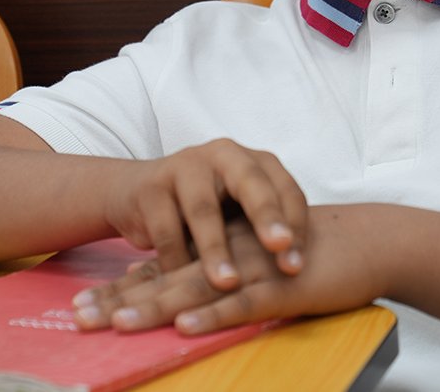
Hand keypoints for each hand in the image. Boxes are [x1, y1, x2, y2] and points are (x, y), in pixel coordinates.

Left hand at [73, 204, 385, 333]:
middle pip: (166, 279)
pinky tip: (186, 326)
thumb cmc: (307, 256)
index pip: (161, 270)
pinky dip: (213, 315)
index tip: (78, 304)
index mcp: (218, 251)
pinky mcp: (281, 286)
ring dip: (155, 306)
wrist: (364, 242)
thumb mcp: (252, 261)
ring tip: (117, 323)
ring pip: (196, 288)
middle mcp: (228, 256)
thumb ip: (211, 273)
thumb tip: (165, 297)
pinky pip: (243, 303)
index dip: (119, 288)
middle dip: (120, 299)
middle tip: (78, 316)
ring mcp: (253, 269)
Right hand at [101, 139, 307, 290]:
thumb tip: (300, 272)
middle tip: (280, 248)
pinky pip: (166, 228)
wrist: (139, 194)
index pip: (285, 189)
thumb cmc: (206, 210)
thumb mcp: (239, 213)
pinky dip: (176, 260)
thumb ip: (265, 230)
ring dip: (217, 249)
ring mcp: (185, 165)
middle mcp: (223, 155)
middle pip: (252, 184)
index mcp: (254, 161)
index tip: (297, 266)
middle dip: (268, 217)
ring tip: (228, 282)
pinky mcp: (151, 186)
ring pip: (205, 209)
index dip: (295, 225)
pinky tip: (182, 284)